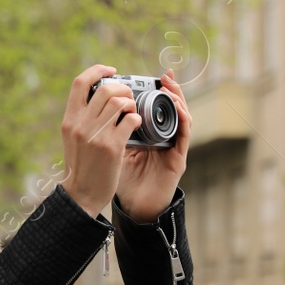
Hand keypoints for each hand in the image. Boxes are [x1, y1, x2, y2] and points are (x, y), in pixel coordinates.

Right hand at [59, 65, 139, 218]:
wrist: (82, 193)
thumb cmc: (80, 165)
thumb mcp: (72, 137)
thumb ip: (81, 117)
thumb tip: (97, 94)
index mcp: (69, 119)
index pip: (80, 82)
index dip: (97, 70)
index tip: (111, 71)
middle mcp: (80, 124)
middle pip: (105, 89)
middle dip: (122, 88)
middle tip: (128, 97)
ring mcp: (96, 135)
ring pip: (120, 102)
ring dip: (131, 103)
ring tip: (132, 111)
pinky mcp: (112, 146)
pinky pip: (131, 120)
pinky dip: (137, 119)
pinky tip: (136, 125)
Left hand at [116, 71, 190, 222]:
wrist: (133, 207)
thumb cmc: (123, 180)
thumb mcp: (114, 150)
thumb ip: (112, 131)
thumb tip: (99, 108)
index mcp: (147, 135)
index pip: (154, 108)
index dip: (154, 92)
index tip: (150, 78)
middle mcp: (162, 139)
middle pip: (170, 109)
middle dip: (169, 90)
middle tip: (164, 77)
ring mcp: (172, 148)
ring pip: (181, 117)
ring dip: (178, 100)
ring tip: (171, 87)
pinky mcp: (178, 159)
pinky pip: (184, 134)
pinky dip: (183, 119)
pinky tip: (178, 108)